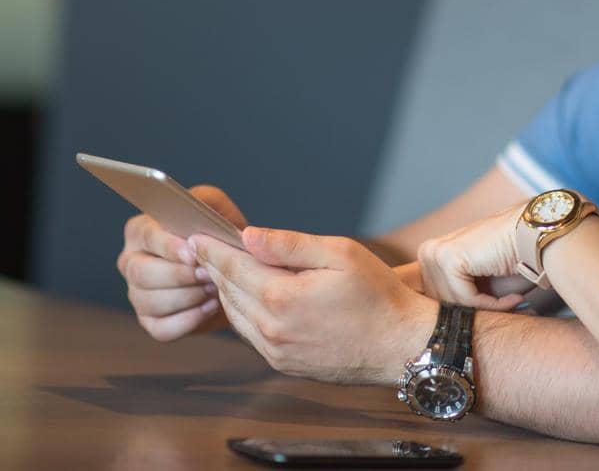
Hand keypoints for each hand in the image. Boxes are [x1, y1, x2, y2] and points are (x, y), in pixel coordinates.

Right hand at [117, 185, 247, 341]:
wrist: (232, 268)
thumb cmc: (217, 233)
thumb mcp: (215, 206)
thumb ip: (205, 201)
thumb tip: (197, 215)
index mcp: (140, 230)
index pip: (146, 236)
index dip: (168, 247)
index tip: (192, 255)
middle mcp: (131, 261)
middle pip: (142, 272)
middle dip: (179, 275)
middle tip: (209, 274)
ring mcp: (137, 294)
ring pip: (151, 301)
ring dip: (187, 297)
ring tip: (214, 289)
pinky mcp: (150, 321)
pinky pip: (162, 329)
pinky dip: (188, 320)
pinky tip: (209, 307)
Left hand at [192, 227, 437, 385]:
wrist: (401, 346)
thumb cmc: (378, 296)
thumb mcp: (340, 254)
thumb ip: (290, 245)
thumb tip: (248, 236)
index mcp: (282, 298)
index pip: (233, 267)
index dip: (213, 248)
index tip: (197, 234)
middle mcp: (272, 329)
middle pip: (229, 291)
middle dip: (215, 266)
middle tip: (204, 247)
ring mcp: (276, 351)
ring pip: (235, 315)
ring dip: (226, 290)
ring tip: (223, 268)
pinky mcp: (283, 364)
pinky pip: (250, 334)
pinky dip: (242, 312)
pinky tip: (248, 296)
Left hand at [417, 204, 528, 309]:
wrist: (536, 236)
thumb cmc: (515, 260)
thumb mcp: (479, 286)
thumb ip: (459, 301)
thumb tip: (450, 332)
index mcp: (431, 255)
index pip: (436, 302)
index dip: (467, 313)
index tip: (496, 316)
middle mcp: (428, 252)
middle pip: (441, 305)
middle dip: (477, 313)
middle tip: (511, 312)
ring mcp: (434, 253)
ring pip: (454, 305)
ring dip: (488, 310)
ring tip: (515, 303)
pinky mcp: (448, 258)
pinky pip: (466, 299)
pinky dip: (493, 305)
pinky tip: (514, 299)